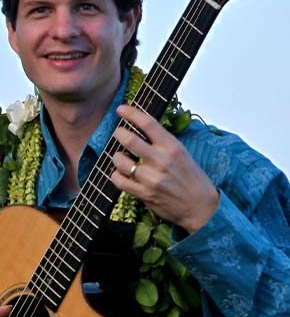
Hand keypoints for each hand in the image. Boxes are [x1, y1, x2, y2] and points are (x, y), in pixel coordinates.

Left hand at [111, 105, 218, 232]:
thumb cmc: (191, 177)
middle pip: (129, 140)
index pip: (148, 123)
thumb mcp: (182, 153)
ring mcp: (151, 178)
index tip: (120, 109)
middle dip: (119, 134)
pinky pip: (119, 181)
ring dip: (116, 157)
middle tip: (118, 134)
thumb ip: (162, 143)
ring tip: (121, 157)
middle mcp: (161, 160)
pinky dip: (116, 175)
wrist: (200, 207)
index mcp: (172, 146)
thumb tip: (140, 129)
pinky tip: (120, 174)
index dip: (131, 113)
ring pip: (120, 161)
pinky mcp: (144, 194)